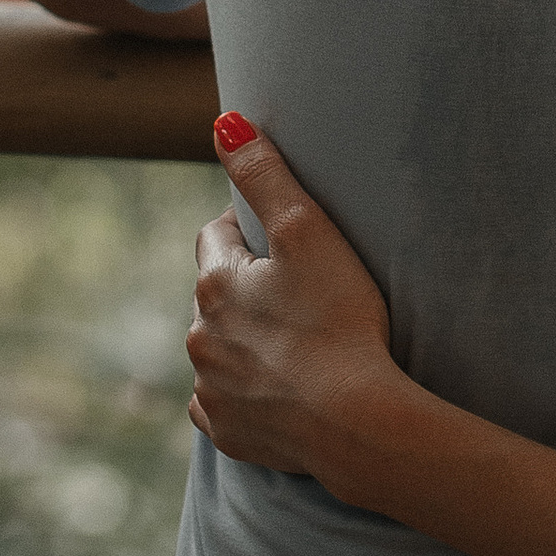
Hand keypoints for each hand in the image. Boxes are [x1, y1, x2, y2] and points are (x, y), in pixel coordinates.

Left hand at [187, 115, 406, 501]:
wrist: (355, 421)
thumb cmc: (339, 320)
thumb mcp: (308, 231)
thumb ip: (264, 175)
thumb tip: (224, 124)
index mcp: (215, 287)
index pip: (216, 238)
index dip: (247, 229)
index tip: (281, 235)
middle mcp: (200, 338)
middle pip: (215, 296)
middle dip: (245, 287)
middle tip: (297, 286)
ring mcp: (212, 390)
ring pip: (219, 349)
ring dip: (244, 339)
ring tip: (295, 337)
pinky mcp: (230, 432)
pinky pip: (224, 402)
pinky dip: (244, 390)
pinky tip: (278, 386)